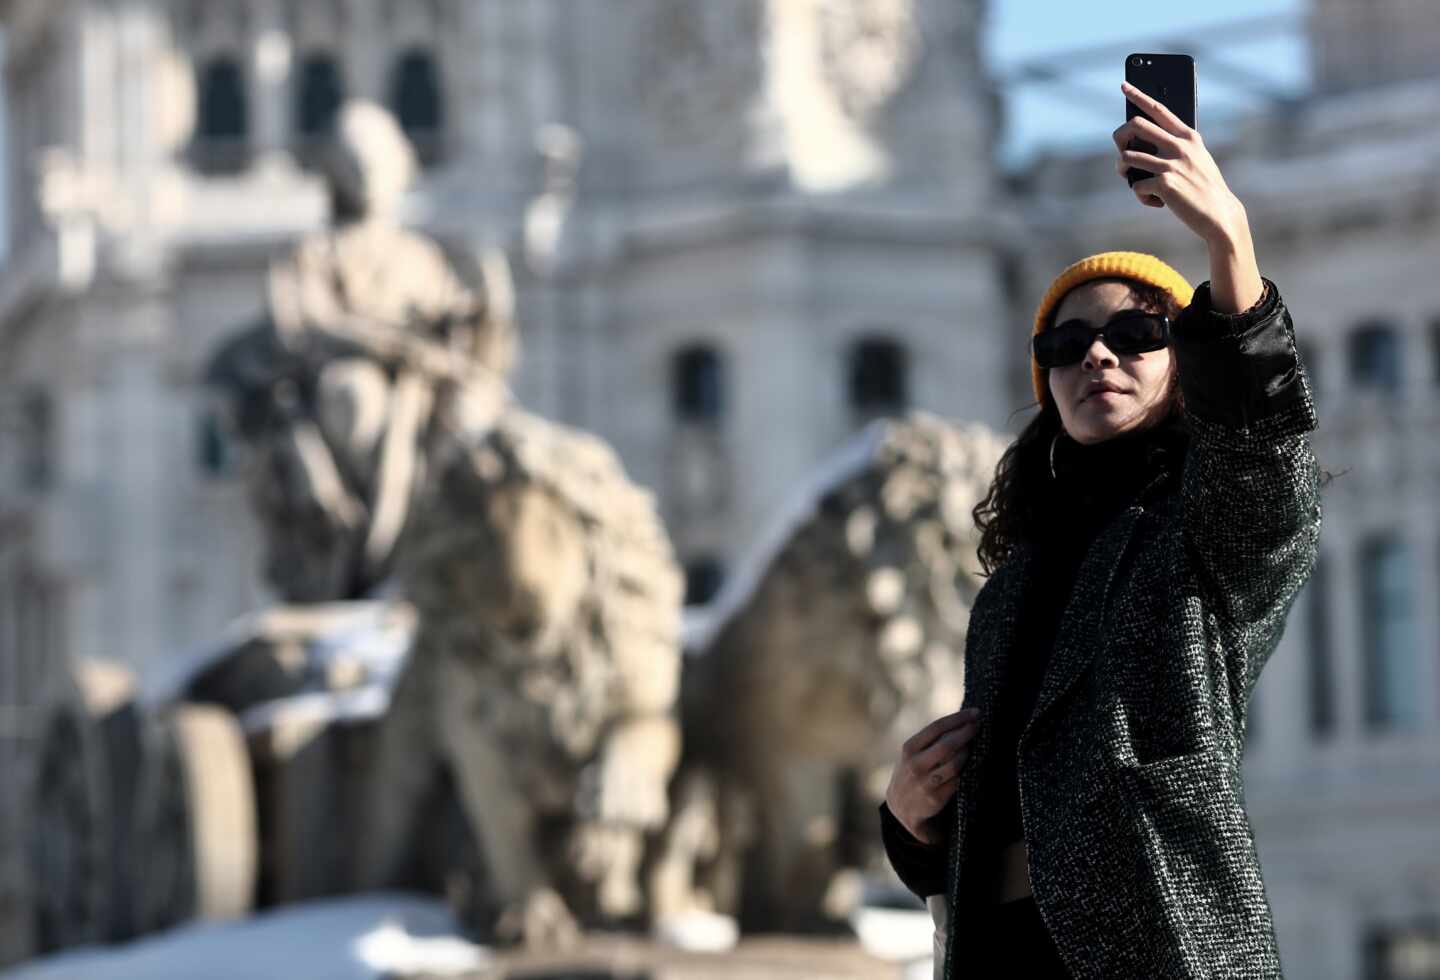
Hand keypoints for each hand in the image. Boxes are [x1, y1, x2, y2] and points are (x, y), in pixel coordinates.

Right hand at [884, 708, 980, 844]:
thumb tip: (963, 722)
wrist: (901, 806)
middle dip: (967, 733)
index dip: (958, 718)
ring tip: (975, 744)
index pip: (937, 727)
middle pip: (947, 745)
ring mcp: (925, 782)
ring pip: (954, 764)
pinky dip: (967, 771)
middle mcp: (915, 765)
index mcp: (909, 748)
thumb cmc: (912, 771)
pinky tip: (973, 764)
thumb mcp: (912, 753)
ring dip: (968, 753)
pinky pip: (957, 781)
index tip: (975, 712)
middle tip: (980, 725)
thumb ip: (931, 740)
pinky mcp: (935, 798)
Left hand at [1112, 81, 1244, 247]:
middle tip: (1121, 150)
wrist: (1219, 214)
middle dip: (1120, 138)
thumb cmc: (1204, 186)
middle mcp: (1179, 145)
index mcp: (1188, 136)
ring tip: (1134, 180)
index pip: (1158, 109)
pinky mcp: (1164, 184)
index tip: (1124, 85)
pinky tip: (1156, 202)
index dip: (1138, 96)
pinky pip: (1136, 186)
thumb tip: (1140, 144)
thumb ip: (1175, 146)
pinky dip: (1141, 195)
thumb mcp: (1196, 159)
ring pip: (1126, 158)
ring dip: (1124, 171)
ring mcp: (1171, 164)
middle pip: (1135, 126)